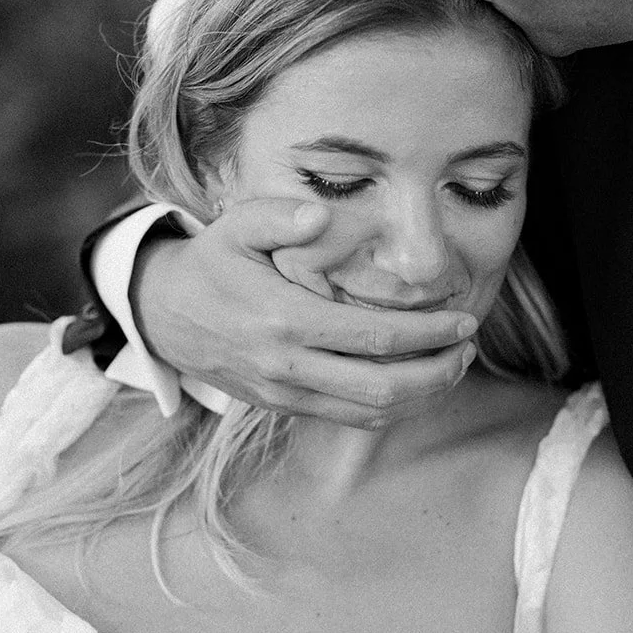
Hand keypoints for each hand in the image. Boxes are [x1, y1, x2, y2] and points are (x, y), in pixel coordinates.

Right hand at [130, 198, 478, 424]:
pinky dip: (390, 408)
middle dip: (437, 372)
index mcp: (284, 320)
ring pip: (369, 412)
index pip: (374, 336)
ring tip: (452, 366)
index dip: (428, 333)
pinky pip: (348, 418)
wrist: (163, 314)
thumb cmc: (212, 263)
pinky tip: (415, 383)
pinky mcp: (283, 407)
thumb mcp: (235, 226)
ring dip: (421, 396)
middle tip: (468, 347)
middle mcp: (287, 365)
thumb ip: (278, 216)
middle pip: (382, 387)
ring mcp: (285, 393)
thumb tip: (322, 214)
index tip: (464, 319)